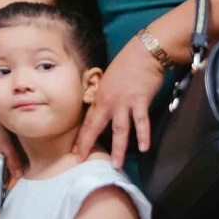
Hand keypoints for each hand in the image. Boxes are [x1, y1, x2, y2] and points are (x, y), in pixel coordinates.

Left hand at [80, 28, 167, 165]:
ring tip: (116, 164)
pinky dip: (143, 135)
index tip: (74, 152)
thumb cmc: (126, 67)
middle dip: (88, 145)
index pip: (87, 122)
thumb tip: (102, 110)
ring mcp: (124, 103)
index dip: (81, 137)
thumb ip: (104, 97)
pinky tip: (144, 148)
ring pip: (119, 130)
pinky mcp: (139, 101)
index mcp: (99, 98)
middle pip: (96, 127)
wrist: (142, 54)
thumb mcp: (108, 82)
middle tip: (82, 162)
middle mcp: (108, 102)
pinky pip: (141, 121)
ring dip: (118, 148)